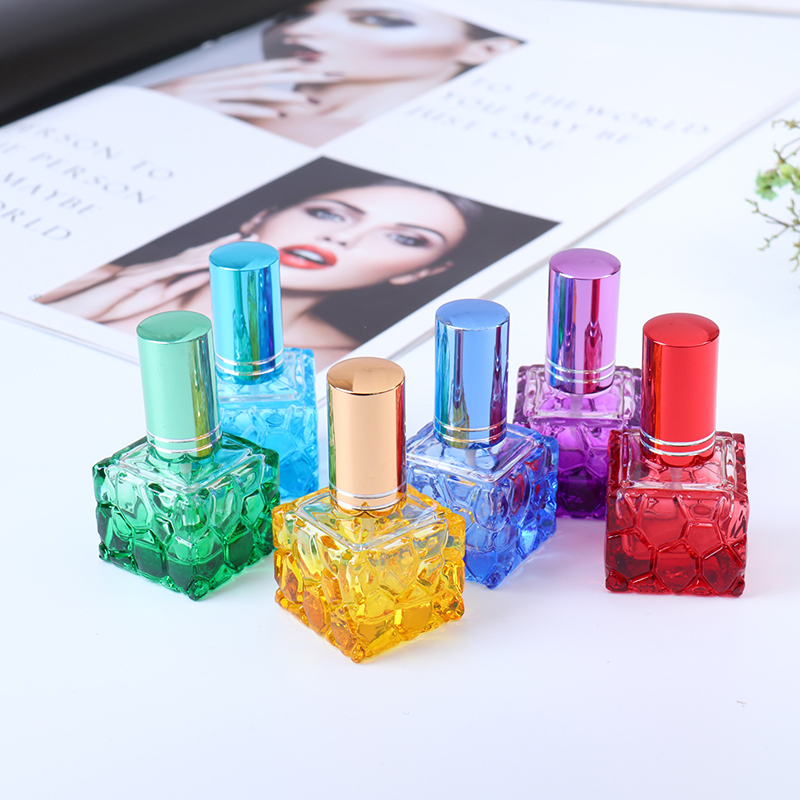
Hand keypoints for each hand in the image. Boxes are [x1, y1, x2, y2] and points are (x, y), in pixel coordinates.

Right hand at [41, 233, 246, 322]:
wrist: (81, 305)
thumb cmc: (113, 306)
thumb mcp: (153, 302)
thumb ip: (175, 293)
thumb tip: (199, 290)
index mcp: (165, 276)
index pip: (198, 261)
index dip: (221, 253)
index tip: (244, 247)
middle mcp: (160, 270)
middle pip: (198, 254)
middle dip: (225, 246)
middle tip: (252, 237)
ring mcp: (150, 272)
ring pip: (186, 258)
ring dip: (213, 249)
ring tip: (237, 241)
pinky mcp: (138, 279)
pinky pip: (166, 270)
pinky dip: (185, 265)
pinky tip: (203, 259)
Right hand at [155, 59, 343, 119]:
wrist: (122, 119)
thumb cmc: (159, 121)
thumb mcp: (195, 114)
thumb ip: (223, 114)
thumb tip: (249, 121)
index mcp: (214, 80)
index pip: (260, 70)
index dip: (289, 67)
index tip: (316, 68)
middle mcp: (214, 82)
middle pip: (265, 74)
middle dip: (300, 73)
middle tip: (331, 74)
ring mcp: (208, 95)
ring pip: (254, 90)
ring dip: (285, 96)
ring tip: (312, 101)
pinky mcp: (201, 110)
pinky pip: (234, 109)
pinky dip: (258, 111)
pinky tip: (279, 115)